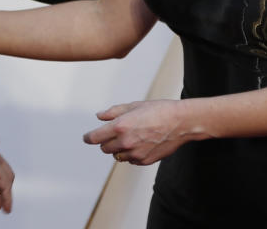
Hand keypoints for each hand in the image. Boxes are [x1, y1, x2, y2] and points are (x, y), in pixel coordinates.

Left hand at [82, 100, 205, 165]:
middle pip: (105, 148)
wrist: (180, 122)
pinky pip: (130, 160)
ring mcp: (135, 153)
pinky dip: (131, 154)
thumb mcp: (133, 106)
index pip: (95, 138)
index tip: (87, 137)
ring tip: (131, 137)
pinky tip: (141, 143)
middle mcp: (125, 142)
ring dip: (118, 149)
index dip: (88, 138)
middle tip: (114, 133)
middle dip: (106, 141)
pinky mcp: (144, 161)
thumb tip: (99, 116)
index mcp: (120, 126)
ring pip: (117, 156)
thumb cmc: (158, 110)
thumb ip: (113, 112)